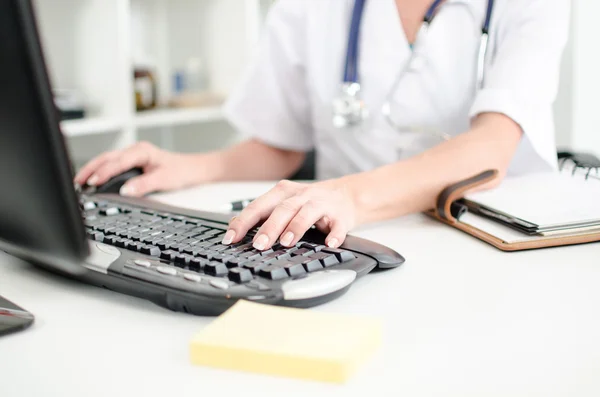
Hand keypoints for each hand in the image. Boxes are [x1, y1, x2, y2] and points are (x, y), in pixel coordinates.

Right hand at [74, 141, 209, 195]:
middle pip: (107, 158)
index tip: (94, 182)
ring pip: (107, 160)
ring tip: (80, 181)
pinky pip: (113, 164)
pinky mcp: (133, 162)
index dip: (104, 172)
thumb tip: (125, 191)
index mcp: (142, 151)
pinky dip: (101, 171)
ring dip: (94, 169)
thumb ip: (144, 185)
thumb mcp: (164, 180)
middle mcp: (136, 150)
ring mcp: (133, 155)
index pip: (118, 161)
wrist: (194, 169)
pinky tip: (95, 179)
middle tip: (77, 182)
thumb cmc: (182, 171)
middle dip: (90, 169)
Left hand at [222, 179, 359, 249]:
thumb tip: (233, 225)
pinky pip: (337, 225)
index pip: (259, 206)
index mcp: (283, 193)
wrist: (347, 194)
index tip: (231, 238)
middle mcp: (301, 195)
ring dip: (296, 227)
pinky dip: (334, 234)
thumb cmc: (310, 202)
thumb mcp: (285, 202)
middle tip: (259, 245)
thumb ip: (262, 212)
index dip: (243, 222)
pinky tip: (329, 243)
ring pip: (307, 213)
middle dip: (269, 227)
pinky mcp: (340, 216)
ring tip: (287, 242)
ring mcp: (322, 204)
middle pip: (282, 209)